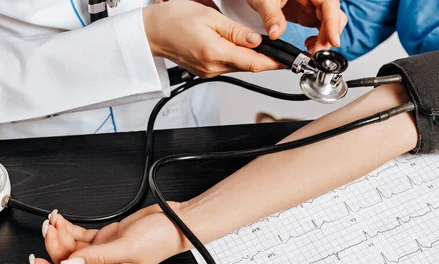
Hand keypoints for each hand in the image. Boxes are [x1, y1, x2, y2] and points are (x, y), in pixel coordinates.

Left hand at [30, 203, 186, 263]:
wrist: (176, 220)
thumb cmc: (161, 239)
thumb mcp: (127, 248)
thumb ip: (97, 256)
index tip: (37, 262)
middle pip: (68, 261)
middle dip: (55, 246)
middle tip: (50, 229)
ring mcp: (104, 249)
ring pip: (72, 247)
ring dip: (60, 234)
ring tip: (55, 220)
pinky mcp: (107, 235)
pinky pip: (80, 235)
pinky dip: (69, 227)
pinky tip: (63, 220)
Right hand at [142, 1, 280, 77]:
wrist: (151, 32)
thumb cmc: (173, 20)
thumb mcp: (209, 17)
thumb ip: (235, 31)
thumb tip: (257, 40)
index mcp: (215, 52)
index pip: (253, 62)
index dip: (273, 62)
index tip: (287, 60)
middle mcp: (213, 67)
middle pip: (249, 66)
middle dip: (266, 59)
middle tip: (281, 52)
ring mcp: (209, 71)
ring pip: (239, 66)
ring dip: (252, 58)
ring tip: (264, 48)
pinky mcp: (206, 71)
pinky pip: (229, 66)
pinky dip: (238, 58)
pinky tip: (240, 48)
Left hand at [247, 0, 347, 52]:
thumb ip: (271, 16)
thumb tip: (276, 34)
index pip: (329, 4)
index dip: (334, 23)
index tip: (333, 41)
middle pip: (333, 16)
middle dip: (328, 36)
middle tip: (317, 52)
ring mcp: (313, 7)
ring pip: (329, 24)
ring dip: (324, 40)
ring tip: (312, 51)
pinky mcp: (308, 15)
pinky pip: (321, 29)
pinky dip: (318, 40)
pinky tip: (309, 46)